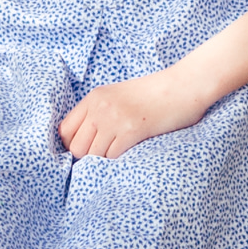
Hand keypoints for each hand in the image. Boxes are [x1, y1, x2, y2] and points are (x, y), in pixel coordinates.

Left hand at [58, 68, 204, 158]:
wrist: (183, 86)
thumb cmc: (154, 94)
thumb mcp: (118, 96)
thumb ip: (99, 112)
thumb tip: (86, 141)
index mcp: (94, 98)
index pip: (65, 130)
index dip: (71, 146)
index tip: (84, 153)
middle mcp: (100, 107)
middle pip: (76, 147)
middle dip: (85, 158)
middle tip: (101, 160)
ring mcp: (114, 119)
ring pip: (92, 155)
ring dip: (102, 162)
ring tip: (115, 159)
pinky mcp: (131, 130)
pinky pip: (111, 156)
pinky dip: (116, 162)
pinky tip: (127, 157)